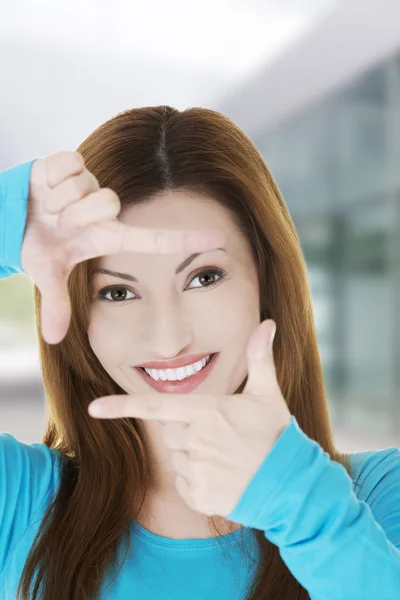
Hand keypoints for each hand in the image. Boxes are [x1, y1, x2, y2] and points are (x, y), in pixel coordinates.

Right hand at [20, 151, 224, 344]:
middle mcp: (107, 209)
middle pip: (108, 202)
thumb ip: (56, 303)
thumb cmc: (40, 243)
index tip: (218, 239)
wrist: (12, 215)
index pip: (154, 239)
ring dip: (60, 200)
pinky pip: (70, 165)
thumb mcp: (47, 273)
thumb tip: (54, 338)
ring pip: (87, 186)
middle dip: (76, 215)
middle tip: (59, 223)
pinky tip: (47, 186)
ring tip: (51, 209)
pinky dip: (51, 178)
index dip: (185, 240)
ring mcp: (92, 185)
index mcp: (109, 236)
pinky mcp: (74, 162)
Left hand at [88, 320, 291, 516]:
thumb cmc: (277, 435)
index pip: (155, 405)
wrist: (291, 485)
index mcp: (207, 412)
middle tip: (221, 435)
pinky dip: (199, 481)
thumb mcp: (268, 394)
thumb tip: (268, 324)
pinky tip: (224, 477)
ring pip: (178, 456)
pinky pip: (184, 483)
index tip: (93, 409)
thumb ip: (259, 358)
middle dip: (188, 430)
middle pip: (170, 430)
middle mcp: (196, 440)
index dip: (121, 406)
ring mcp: (195, 470)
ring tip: (226, 458)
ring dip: (194, 456)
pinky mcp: (197, 496)